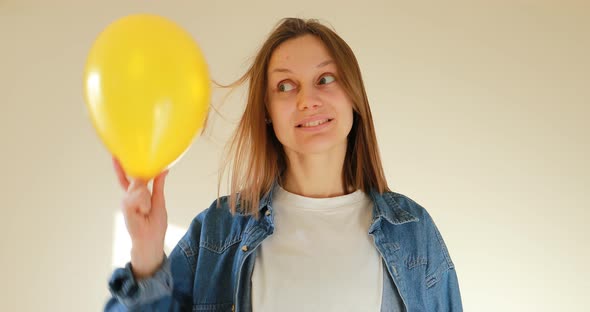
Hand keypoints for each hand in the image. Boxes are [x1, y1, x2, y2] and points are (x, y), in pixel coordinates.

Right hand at [113, 156, 168, 278]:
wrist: (150, 243)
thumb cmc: (154, 225)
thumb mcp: (159, 202)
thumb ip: (158, 185)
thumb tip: (163, 169)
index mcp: (136, 195)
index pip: (128, 177)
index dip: (123, 166)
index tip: (117, 154)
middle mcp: (128, 198)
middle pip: (136, 180)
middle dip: (145, 188)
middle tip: (147, 206)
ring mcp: (126, 202)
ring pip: (138, 188)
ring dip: (145, 197)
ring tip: (146, 210)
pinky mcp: (126, 208)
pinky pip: (135, 197)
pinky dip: (142, 201)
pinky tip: (143, 209)